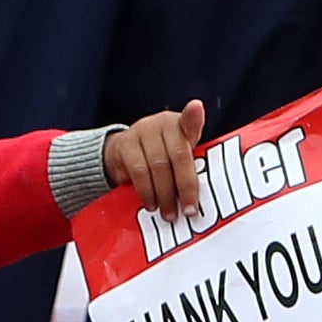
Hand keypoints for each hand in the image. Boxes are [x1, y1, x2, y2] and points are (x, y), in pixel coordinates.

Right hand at [100, 102, 206, 216]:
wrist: (123, 153)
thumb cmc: (160, 157)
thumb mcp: (178, 158)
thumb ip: (190, 168)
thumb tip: (198, 198)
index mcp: (181, 125)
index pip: (190, 121)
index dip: (194, 115)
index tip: (196, 107)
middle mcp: (162, 123)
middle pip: (178, 155)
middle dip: (185, 187)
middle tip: (188, 211)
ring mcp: (142, 130)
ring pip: (158, 166)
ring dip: (165, 194)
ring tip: (169, 213)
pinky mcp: (125, 144)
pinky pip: (139, 171)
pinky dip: (147, 191)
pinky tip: (151, 203)